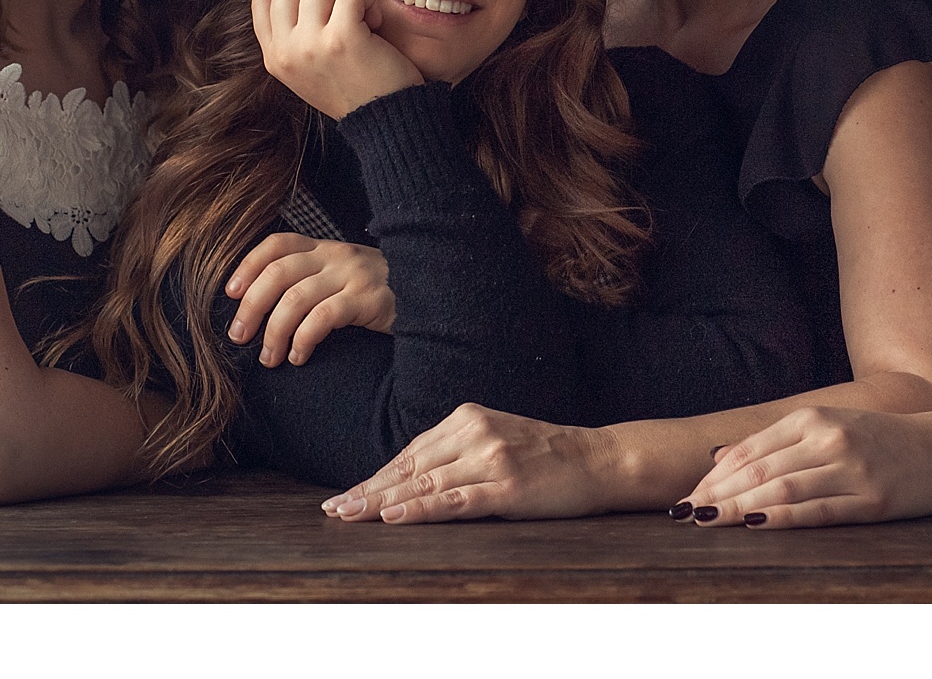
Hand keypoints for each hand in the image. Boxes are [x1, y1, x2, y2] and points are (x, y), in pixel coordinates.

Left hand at [224, 233, 395, 366]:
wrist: (433, 294)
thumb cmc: (380, 293)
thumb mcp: (345, 276)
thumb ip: (312, 280)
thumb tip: (261, 306)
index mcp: (326, 249)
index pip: (277, 244)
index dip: (247, 265)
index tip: (229, 293)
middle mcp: (337, 257)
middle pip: (277, 273)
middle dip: (250, 306)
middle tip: (238, 336)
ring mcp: (353, 276)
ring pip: (295, 298)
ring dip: (273, 331)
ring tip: (269, 357)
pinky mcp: (368, 300)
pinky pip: (323, 318)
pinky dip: (303, 340)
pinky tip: (300, 357)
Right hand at [251, 0, 423, 118]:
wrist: (387, 122)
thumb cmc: (355, 88)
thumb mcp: (308, 69)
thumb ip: (294, 37)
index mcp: (274, 58)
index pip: (262, 1)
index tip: (321, 14)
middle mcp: (286, 52)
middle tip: (343, 16)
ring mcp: (311, 45)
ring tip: (361, 20)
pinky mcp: (341, 39)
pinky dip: (369, 0)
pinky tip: (375, 24)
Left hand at [321, 404, 616, 523]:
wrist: (597, 459)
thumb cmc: (546, 454)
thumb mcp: (496, 438)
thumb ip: (456, 450)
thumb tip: (409, 477)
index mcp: (468, 416)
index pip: (410, 451)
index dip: (375, 476)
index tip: (345, 494)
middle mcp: (475, 431)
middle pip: (410, 466)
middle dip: (369, 490)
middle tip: (334, 509)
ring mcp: (491, 458)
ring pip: (425, 483)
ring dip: (383, 502)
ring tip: (352, 516)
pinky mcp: (506, 484)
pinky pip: (455, 500)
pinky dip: (421, 509)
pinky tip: (395, 516)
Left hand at [676, 407, 931, 529]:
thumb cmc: (879, 442)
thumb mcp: (829, 428)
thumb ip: (779, 443)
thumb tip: (719, 458)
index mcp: (814, 418)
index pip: (750, 449)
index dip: (713, 475)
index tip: (686, 495)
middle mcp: (829, 438)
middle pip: (759, 469)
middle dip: (717, 493)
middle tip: (683, 513)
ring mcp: (851, 468)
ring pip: (782, 488)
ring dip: (738, 507)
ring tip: (707, 521)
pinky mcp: (871, 500)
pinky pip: (817, 511)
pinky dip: (781, 518)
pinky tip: (754, 525)